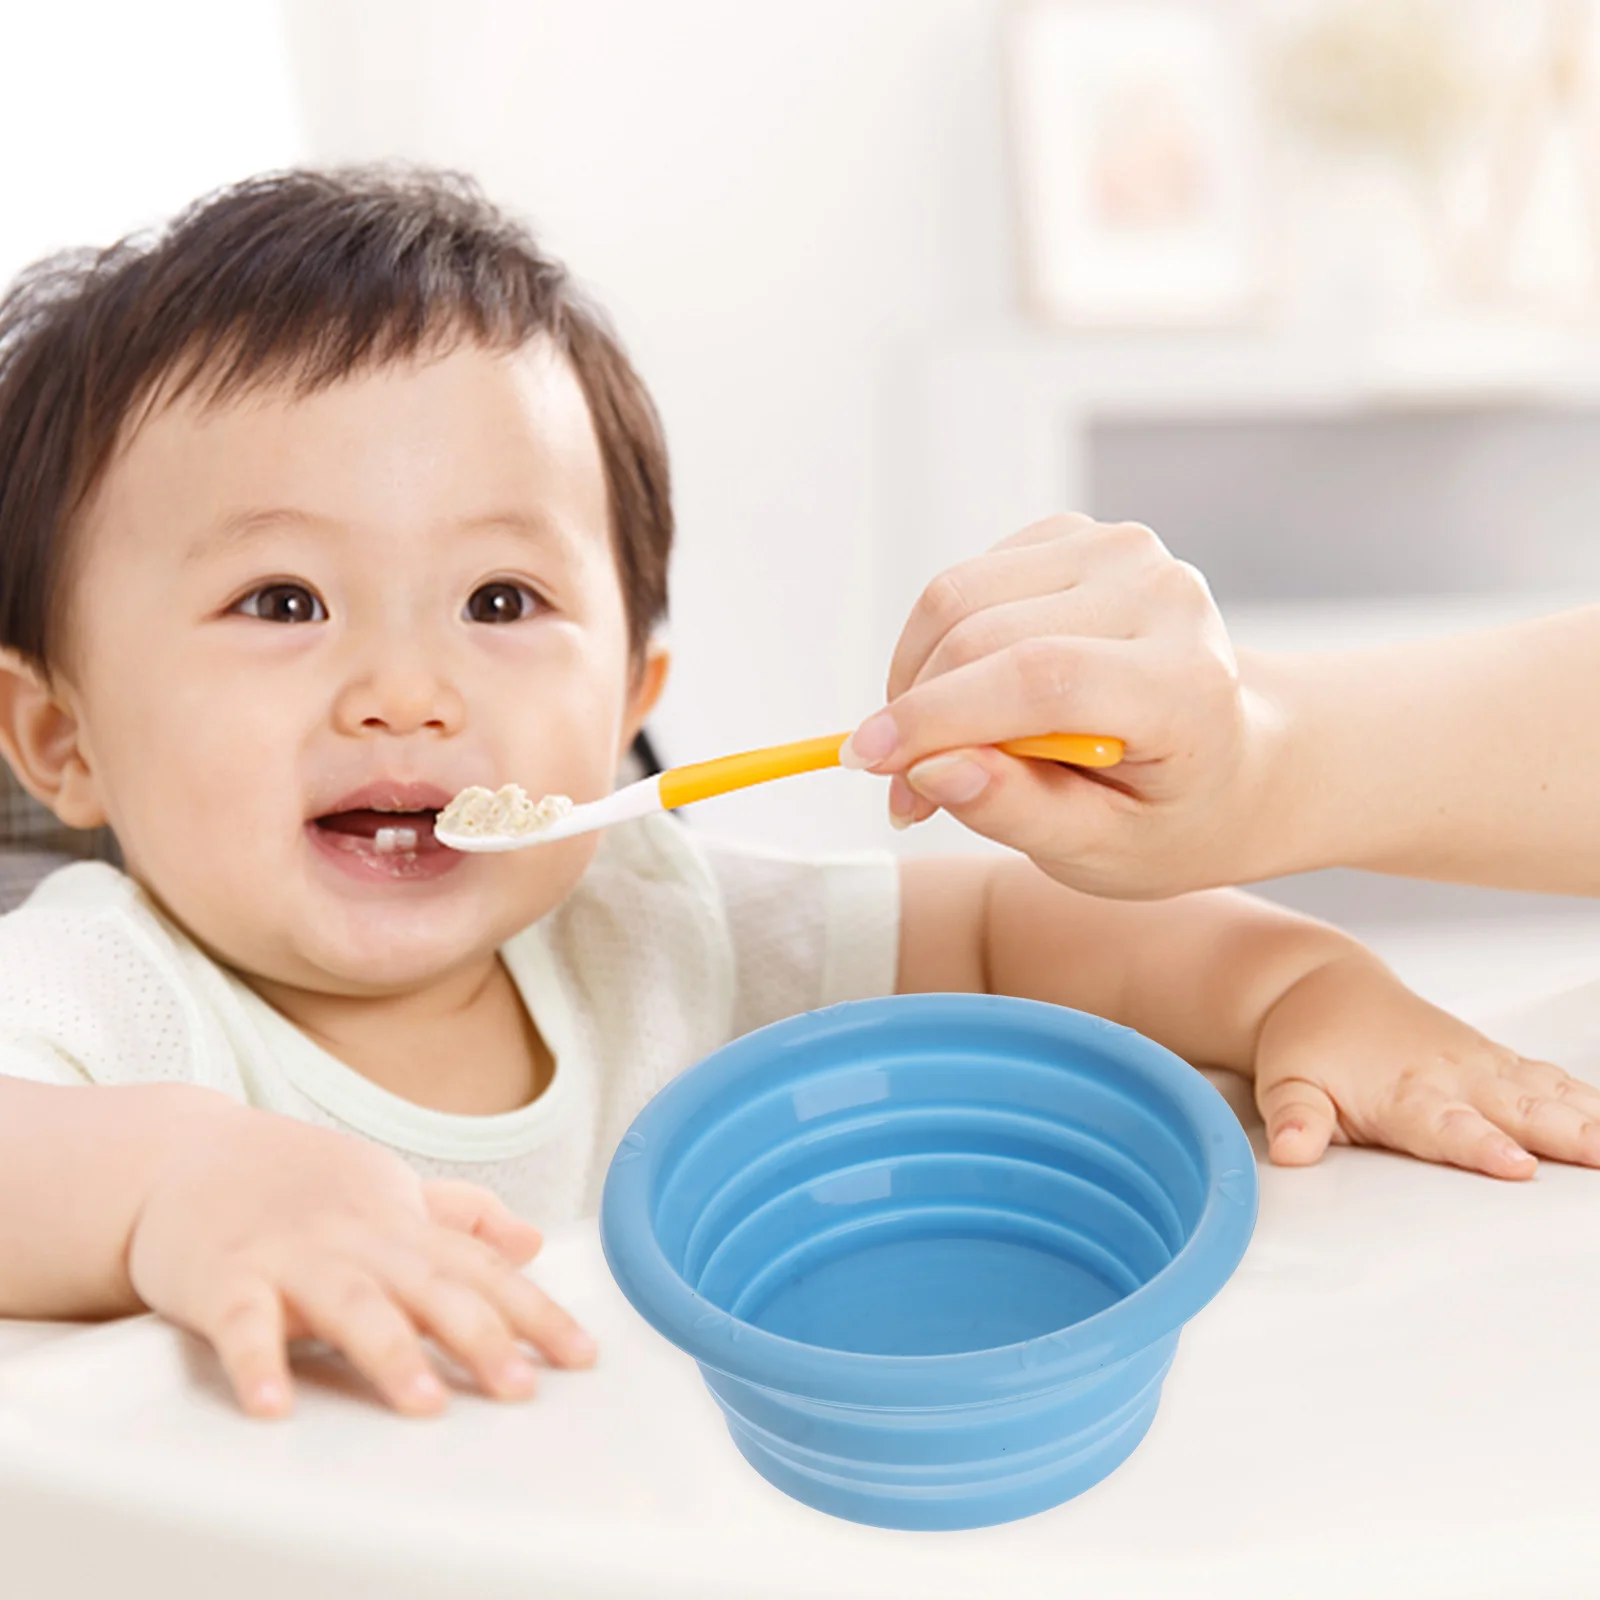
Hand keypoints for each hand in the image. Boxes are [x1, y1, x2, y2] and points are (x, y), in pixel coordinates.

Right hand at [127, 1104, 594, 1417]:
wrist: (184, 1156)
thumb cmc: (295, 1182)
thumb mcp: (386, 1189)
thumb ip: (458, 1219)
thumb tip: (532, 1242)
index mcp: (398, 1224)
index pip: (479, 1268)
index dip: (534, 1310)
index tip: (582, 1354)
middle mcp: (355, 1237)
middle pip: (429, 1286)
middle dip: (480, 1336)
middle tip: (521, 1386)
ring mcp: (289, 1255)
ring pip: (349, 1302)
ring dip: (389, 1352)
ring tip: (425, 1404)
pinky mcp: (222, 1277)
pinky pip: (241, 1322)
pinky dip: (257, 1362)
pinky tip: (273, 1404)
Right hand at [847, 513, 1267, 897]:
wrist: (1233, 758)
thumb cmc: (1169, 816)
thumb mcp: (1104, 851)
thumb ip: (1017, 812)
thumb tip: (927, 772)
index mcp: (1188, 683)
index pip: (1040, 679)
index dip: (939, 717)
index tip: (867, 762)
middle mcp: (1162, 595)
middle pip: (984, 632)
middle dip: (914, 712)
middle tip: (900, 789)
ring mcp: (1122, 552)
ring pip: (958, 595)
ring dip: (916, 678)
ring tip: (932, 749)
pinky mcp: (1078, 535)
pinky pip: (965, 583)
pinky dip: (938, 646)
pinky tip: (968, 698)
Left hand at [1254, 954, 1599, 1178]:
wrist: (1322, 989)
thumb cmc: (1308, 1044)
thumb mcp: (1286, 1085)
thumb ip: (1294, 1121)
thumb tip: (1290, 1152)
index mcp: (1403, 1093)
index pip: (1447, 1127)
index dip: (1482, 1147)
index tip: (1517, 1165)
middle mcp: (1450, 1077)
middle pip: (1516, 1111)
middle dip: (1565, 1135)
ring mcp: (1478, 1065)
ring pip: (1544, 1092)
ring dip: (1589, 1117)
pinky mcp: (1494, 1059)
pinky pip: (1549, 1077)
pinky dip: (1588, 1096)